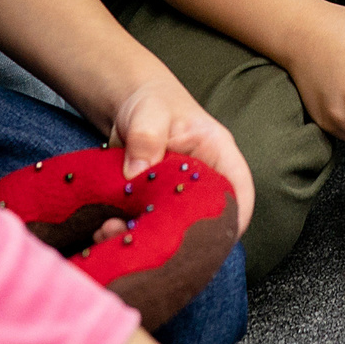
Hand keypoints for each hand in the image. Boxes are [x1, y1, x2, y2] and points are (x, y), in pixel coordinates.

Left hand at [102, 70, 257, 233]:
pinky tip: (105, 229)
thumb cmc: (151, 102)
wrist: (128, 108)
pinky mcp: (154, 209)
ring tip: (114, 232)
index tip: (210, 239)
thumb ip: (147, 137)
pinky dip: (128, 235)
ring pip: (174, 231)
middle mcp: (203, 182)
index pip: (239, 191)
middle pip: (206, 220)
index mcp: (218, 156)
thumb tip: (136, 174)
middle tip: (146, 238)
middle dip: (180, 238)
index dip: (233, 217)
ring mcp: (178, 199)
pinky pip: (147, 230)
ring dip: (148, 240)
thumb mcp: (150, 112)